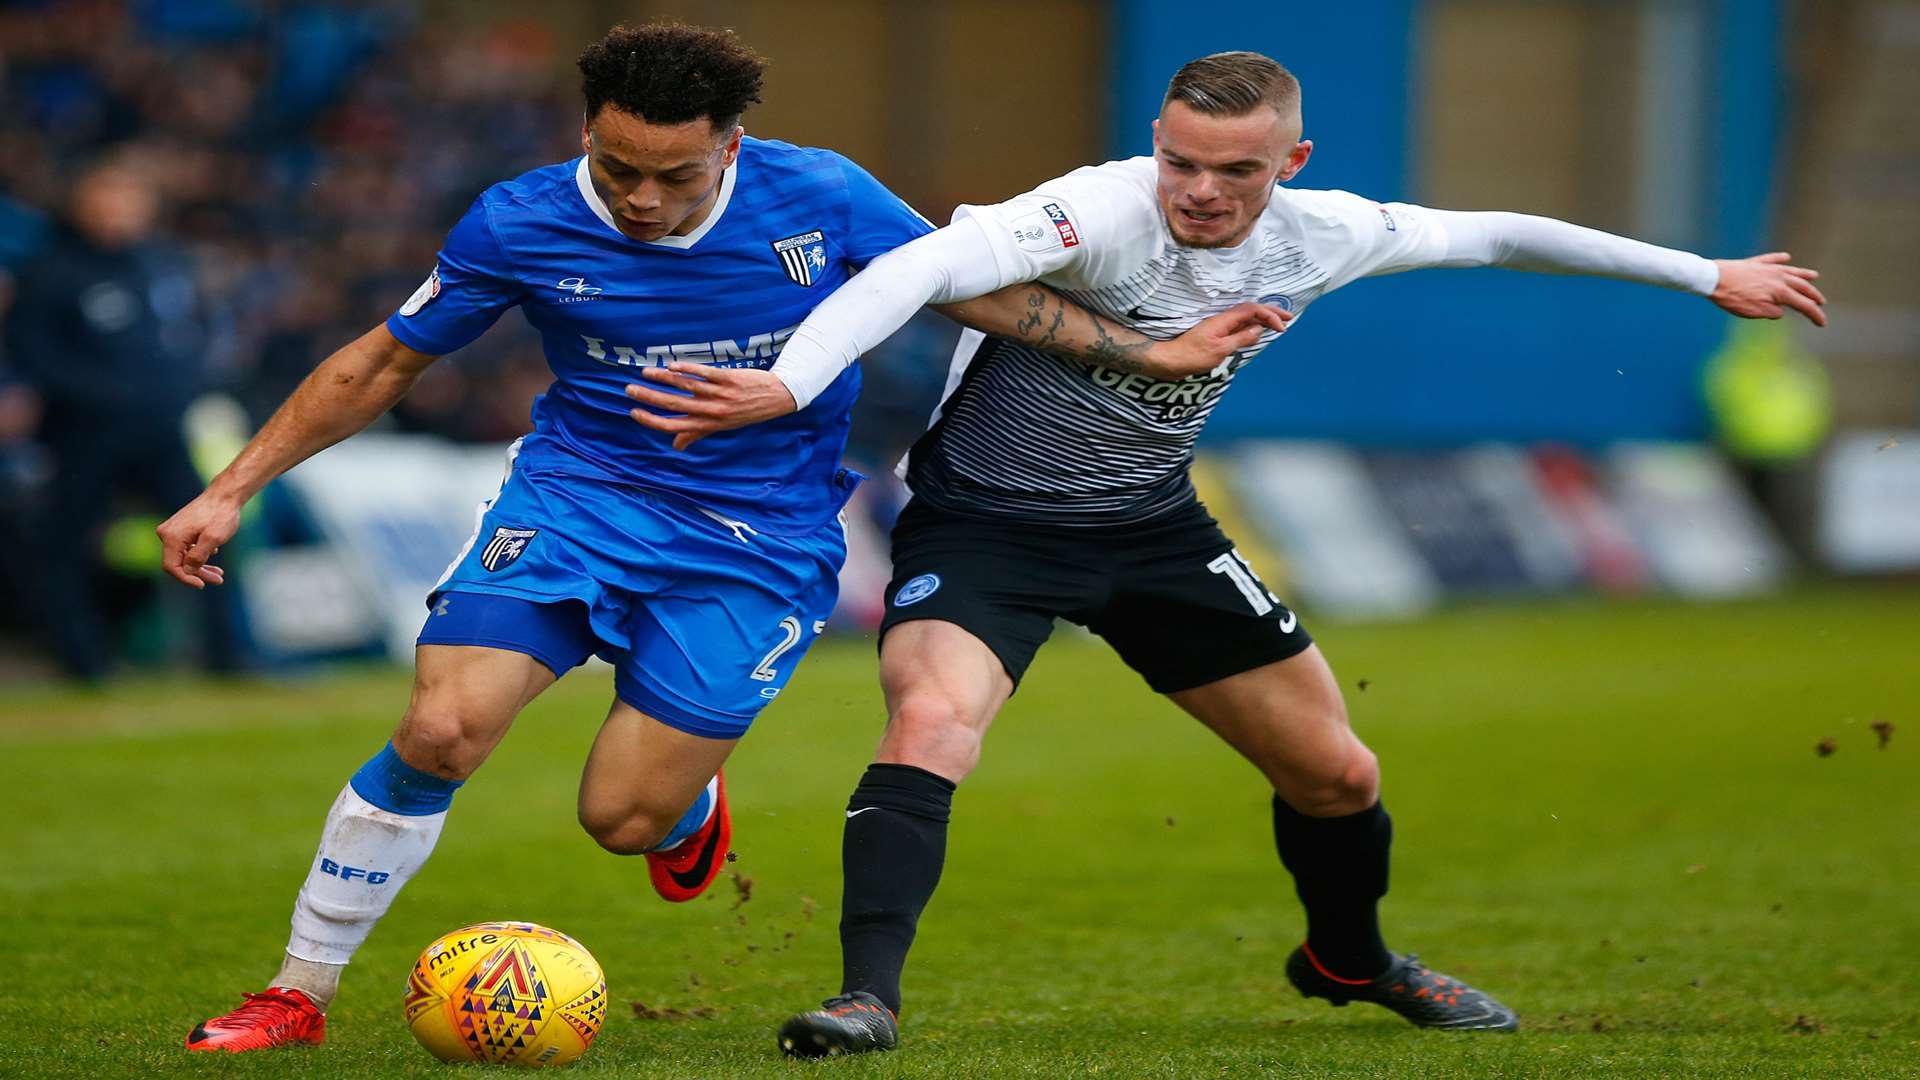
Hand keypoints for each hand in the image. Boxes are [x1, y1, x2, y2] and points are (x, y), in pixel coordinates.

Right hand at [157, 491, 239, 588]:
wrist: (224, 495)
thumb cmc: (221, 515)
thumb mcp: (213, 539)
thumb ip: (198, 557)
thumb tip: (187, 571)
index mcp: (171, 536)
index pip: (171, 567)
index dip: (186, 579)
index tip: (202, 585)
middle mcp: (166, 533)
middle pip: (179, 563)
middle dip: (198, 573)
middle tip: (218, 579)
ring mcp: (172, 530)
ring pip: (184, 556)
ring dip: (200, 566)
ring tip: (219, 573)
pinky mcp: (179, 529)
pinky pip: (186, 548)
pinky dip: (200, 555)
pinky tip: (214, 554)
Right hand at [625, 364, 799, 450]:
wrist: (778, 397)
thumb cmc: (748, 412)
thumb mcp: (724, 427)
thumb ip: (698, 433)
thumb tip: (677, 446)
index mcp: (709, 424)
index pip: (674, 426)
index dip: (652, 421)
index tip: (635, 413)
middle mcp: (713, 411)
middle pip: (675, 405)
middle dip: (649, 398)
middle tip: (629, 390)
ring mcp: (721, 395)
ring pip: (686, 387)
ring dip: (662, 380)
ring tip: (645, 373)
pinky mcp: (729, 379)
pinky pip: (704, 374)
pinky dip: (686, 369)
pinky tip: (671, 366)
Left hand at [1143, 302, 1293, 378]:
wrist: (1168, 361)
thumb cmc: (1191, 356)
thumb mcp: (1220, 350)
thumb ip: (1241, 338)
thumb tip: (1259, 330)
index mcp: (1224, 320)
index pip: (1252, 310)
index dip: (1269, 315)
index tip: (1282, 327)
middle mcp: (1222, 320)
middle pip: (1251, 311)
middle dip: (1271, 313)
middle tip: (1289, 319)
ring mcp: (1218, 328)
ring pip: (1245, 318)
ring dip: (1263, 319)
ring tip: (1279, 324)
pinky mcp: (1215, 336)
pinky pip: (1239, 327)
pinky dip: (1252, 328)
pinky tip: (1258, 332)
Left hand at [1711, 253, 1826, 325]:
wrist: (1714, 279)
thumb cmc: (1733, 298)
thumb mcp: (1754, 312)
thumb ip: (1771, 312)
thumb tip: (1781, 311)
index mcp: (1781, 292)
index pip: (1804, 305)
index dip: (1814, 314)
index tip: (1822, 323)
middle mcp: (1779, 278)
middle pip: (1802, 287)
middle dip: (1813, 295)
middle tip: (1821, 302)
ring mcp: (1768, 268)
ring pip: (1791, 271)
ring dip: (1804, 274)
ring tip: (1814, 276)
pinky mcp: (1755, 263)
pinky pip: (1772, 259)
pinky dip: (1780, 258)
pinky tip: (1786, 257)